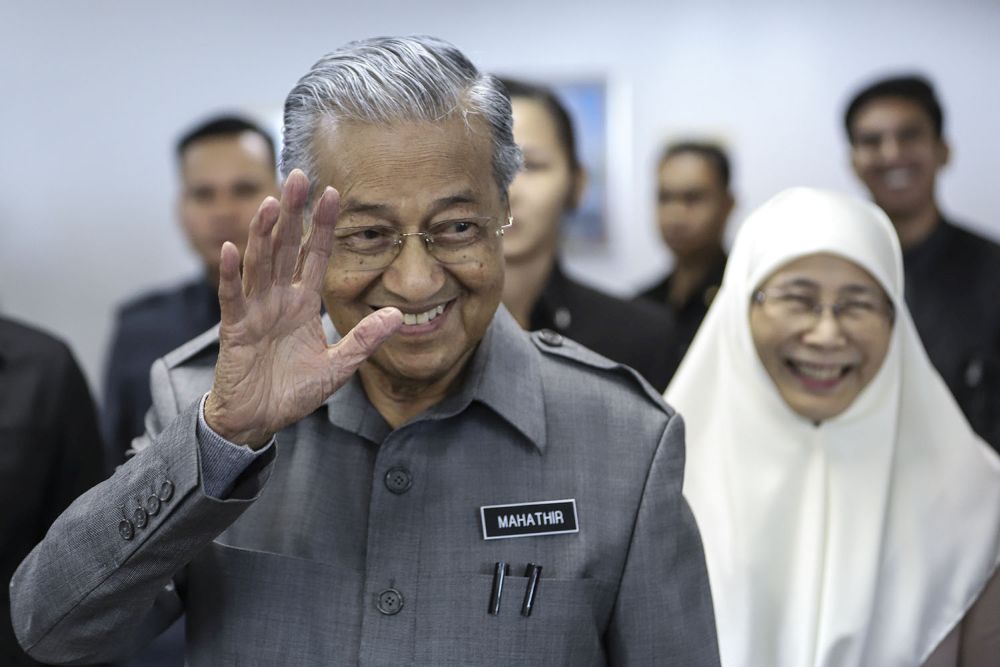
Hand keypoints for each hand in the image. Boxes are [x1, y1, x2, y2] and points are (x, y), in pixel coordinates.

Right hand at [204, 169, 402, 447]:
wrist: (258, 419)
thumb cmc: (293, 391)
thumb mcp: (338, 367)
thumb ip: (364, 340)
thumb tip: (398, 315)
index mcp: (304, 302)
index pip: (316, 255)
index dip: (324, 226)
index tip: (334, 193)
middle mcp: (279, 298)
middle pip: (285, 247)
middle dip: (291, 213)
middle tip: (297, 176)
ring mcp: (255, 310)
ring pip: (259, 264)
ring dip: (262, 233)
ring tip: (269, 203)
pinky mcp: (234, 329)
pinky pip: (232, 297)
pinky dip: (231, 274)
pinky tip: (232, 248)